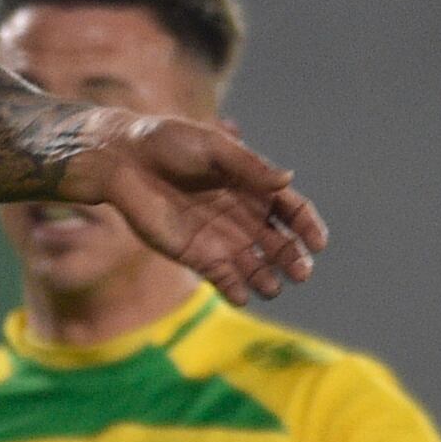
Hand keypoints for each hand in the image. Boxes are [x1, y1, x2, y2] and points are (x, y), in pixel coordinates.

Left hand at [80, 108, 326, 304]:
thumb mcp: (212, 148)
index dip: (308, 227)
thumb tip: (286, 180)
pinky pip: (222, 278)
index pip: (292, 210)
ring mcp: (220, 238)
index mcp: (253, 186)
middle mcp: (242, 215)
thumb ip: (248, 166)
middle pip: (278, 243)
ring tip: (272, 288)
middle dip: (292, 259)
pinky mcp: (195, 254)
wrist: (122, 161)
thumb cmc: (168, 143)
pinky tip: (244, 297)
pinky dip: (235, 290)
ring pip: (254, 266)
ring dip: (267, 279)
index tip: (317, 243)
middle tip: (300, 272)